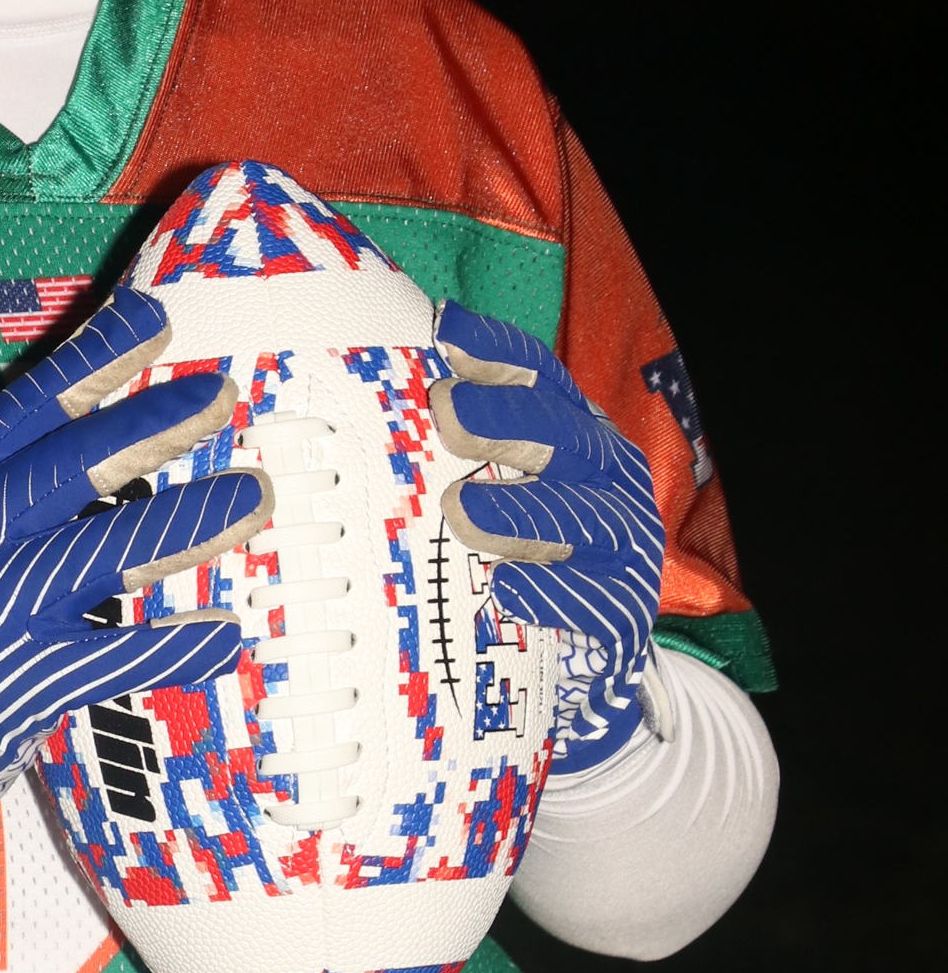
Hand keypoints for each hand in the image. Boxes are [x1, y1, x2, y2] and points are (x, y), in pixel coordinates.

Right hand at [0, 285, 270, 870]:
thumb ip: (8, 481)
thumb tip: (115, 416)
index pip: (22, 411)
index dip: (88, 361)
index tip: (152, 320)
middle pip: (66, 469)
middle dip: (149, 425)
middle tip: (221, 396)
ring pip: (102, 554)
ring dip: (186, 520)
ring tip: (256, 495)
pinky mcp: (26, 684)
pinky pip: (116, 659)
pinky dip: (174, 646)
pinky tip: (226, 631)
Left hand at [431, 302, 664, 772]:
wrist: (587, 640)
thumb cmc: (516, 541)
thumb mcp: (486, 480)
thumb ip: (442, 443)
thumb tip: (349, 404)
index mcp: (568, 426)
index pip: (535, 376)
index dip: (494, 352)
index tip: (443, 332)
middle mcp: (602, 472)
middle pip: (562, 435)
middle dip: (505, 419)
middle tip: (445, 413)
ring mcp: (619, 539)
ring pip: (581, 516)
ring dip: (522, 512)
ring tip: (463, 510)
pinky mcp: (623, 606)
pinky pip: (594, 600)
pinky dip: (552, 594)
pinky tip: (508, 590)